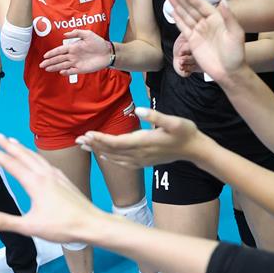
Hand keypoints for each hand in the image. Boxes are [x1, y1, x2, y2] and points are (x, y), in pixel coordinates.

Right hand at [0, 135, 101, 243]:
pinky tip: (39, 161)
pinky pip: (47, 163)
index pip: (11, 164)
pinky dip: (37, 157)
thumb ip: (3, 221)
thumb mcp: (29, 226)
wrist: (92, 225)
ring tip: (14, 142)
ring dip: (23, 149)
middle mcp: (46, 175)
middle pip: (24, 155)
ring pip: (36, 157)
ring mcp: (57, 176)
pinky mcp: (65, 180)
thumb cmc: (64, 226)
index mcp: (35, 183)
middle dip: (9, 145)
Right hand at [39, 28, 112, 75]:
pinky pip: (71, 71)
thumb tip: (65, 35)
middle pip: (58, 59)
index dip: (52, 53)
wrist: (107, 52)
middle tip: (41, 65)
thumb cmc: (98, 42)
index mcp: (73, 47)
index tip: (45, 56)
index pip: (60, 50)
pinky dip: (66, 72)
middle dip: (50, 62)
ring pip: (62, 65)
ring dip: (54, 67)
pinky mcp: (81, 69)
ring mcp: (76, 62)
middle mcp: (72, 55)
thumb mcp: (88, 34)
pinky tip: (60, 72)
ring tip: (47, 69)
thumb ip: (76, 33)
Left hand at [76, 107, 204, 167]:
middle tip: (77, 140)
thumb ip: (155, 116)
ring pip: (115, 157)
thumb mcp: (174, 121)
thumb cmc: (185, 132)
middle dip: (94, 144)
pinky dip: (110, 158)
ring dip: (99, 151)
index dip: (100, 139)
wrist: (195, 150)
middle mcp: (140, 153)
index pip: (116, 142)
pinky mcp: (144, 162)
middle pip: (111, 150)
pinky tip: (103, 155)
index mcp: (144, 142)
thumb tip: (139, 110)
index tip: (86, 134)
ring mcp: (141, 160)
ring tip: (84, 146)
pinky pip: (122, 162)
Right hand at [169, 0, 246, 82]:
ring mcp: (199, 32)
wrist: (229, 72)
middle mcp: (206, 23)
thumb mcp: (236, 34)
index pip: (200, 4)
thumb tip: (222, 0)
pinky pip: (183, 27)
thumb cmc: (236, 53)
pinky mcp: (192, 41)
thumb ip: (228, 17)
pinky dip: (177, 19)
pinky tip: (172, 12)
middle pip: (191, 8)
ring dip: (177, 6)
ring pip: (186, 15)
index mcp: (217, 18)